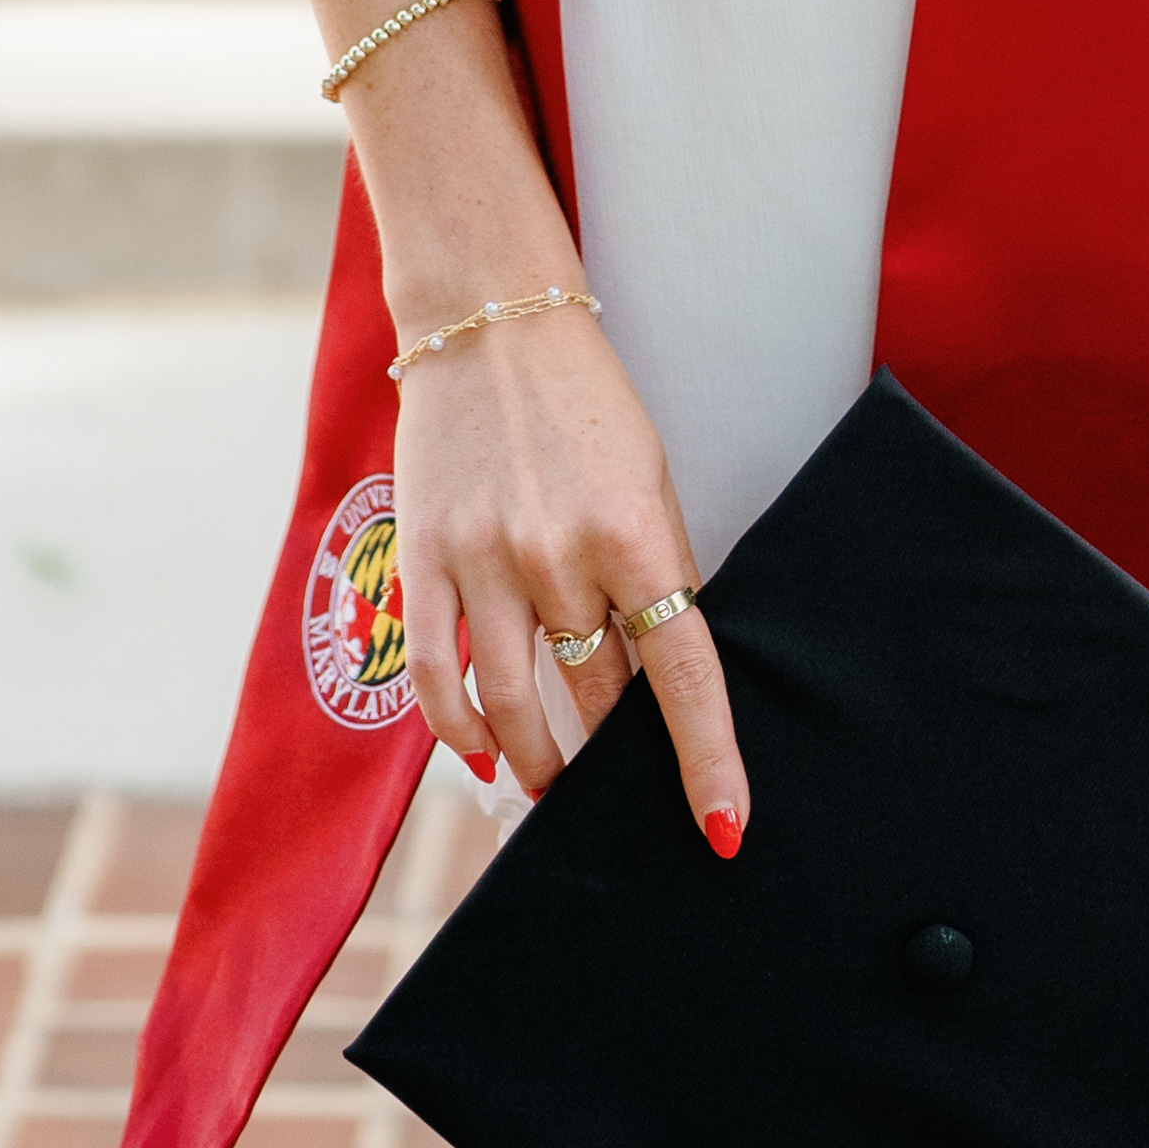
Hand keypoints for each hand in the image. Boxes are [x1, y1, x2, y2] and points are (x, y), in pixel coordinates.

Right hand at [391, 298, 750, 854]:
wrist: (490, 320)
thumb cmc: (584, 401)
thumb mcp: (648, 476)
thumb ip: (654, 571)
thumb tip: (664, 674)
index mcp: (634, 529)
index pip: (682, 671)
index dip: (705, 758)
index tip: (724, 827)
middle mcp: (558, 551)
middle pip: (596, 694)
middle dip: (613, 756)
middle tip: (622, 793)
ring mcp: (484, 559)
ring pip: (515, 704)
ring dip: (539, 762)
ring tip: (553, 788)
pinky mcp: (423, 559)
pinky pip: (436, 674)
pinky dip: (459, 730)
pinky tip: (482, 755)